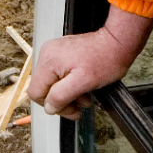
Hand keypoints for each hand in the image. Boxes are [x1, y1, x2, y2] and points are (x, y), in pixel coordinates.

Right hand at [27, 8, 152, 119]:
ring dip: (67, 94)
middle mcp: (47, 54)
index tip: (70, 110)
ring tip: (84, 97)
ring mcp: (54, 52)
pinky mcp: (61, 53)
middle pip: (43, 88)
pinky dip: (69, 84)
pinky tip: (82, 87)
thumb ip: (61, 96)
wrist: (117, 42)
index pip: (35, 92)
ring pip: (52, 83)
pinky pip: (58, 75)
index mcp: (49, 61)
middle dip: (62, 100)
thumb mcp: (83, 83)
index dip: (52, 106)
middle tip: (80, 106)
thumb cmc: (106, 59)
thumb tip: (49, 107)